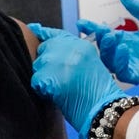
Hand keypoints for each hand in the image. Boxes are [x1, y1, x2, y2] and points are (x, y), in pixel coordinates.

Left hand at [28, 24, 125, 138]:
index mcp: (80, 44)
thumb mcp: (89, 64)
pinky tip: (56, 95)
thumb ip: (70, 54)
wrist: (104, 109)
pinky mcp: (52, 76)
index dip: (42, 33)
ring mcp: (60, 61)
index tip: (34, 29)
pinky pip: (36, 81)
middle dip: (45, 64)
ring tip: (60, 88)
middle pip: (43, 50)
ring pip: (37, 66)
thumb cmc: (97, 93)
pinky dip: (42, 90)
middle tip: (58, 79)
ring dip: (43, 78)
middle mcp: (70, 48)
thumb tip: (46, 48)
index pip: (55, 34)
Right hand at [76, 0, 138, 89]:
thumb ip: (138, 8)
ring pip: (110, 61)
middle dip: (98, 39)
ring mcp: (132, 64)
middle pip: (105, 49)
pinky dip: (120, 60)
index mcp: (129, 39)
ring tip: (110, 36)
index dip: (93, 29)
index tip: (82, 22)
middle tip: (98, 30)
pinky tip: (123, 48)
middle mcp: (127, 52)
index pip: (107, 34)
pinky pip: (123, 70)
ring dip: (107, 49)